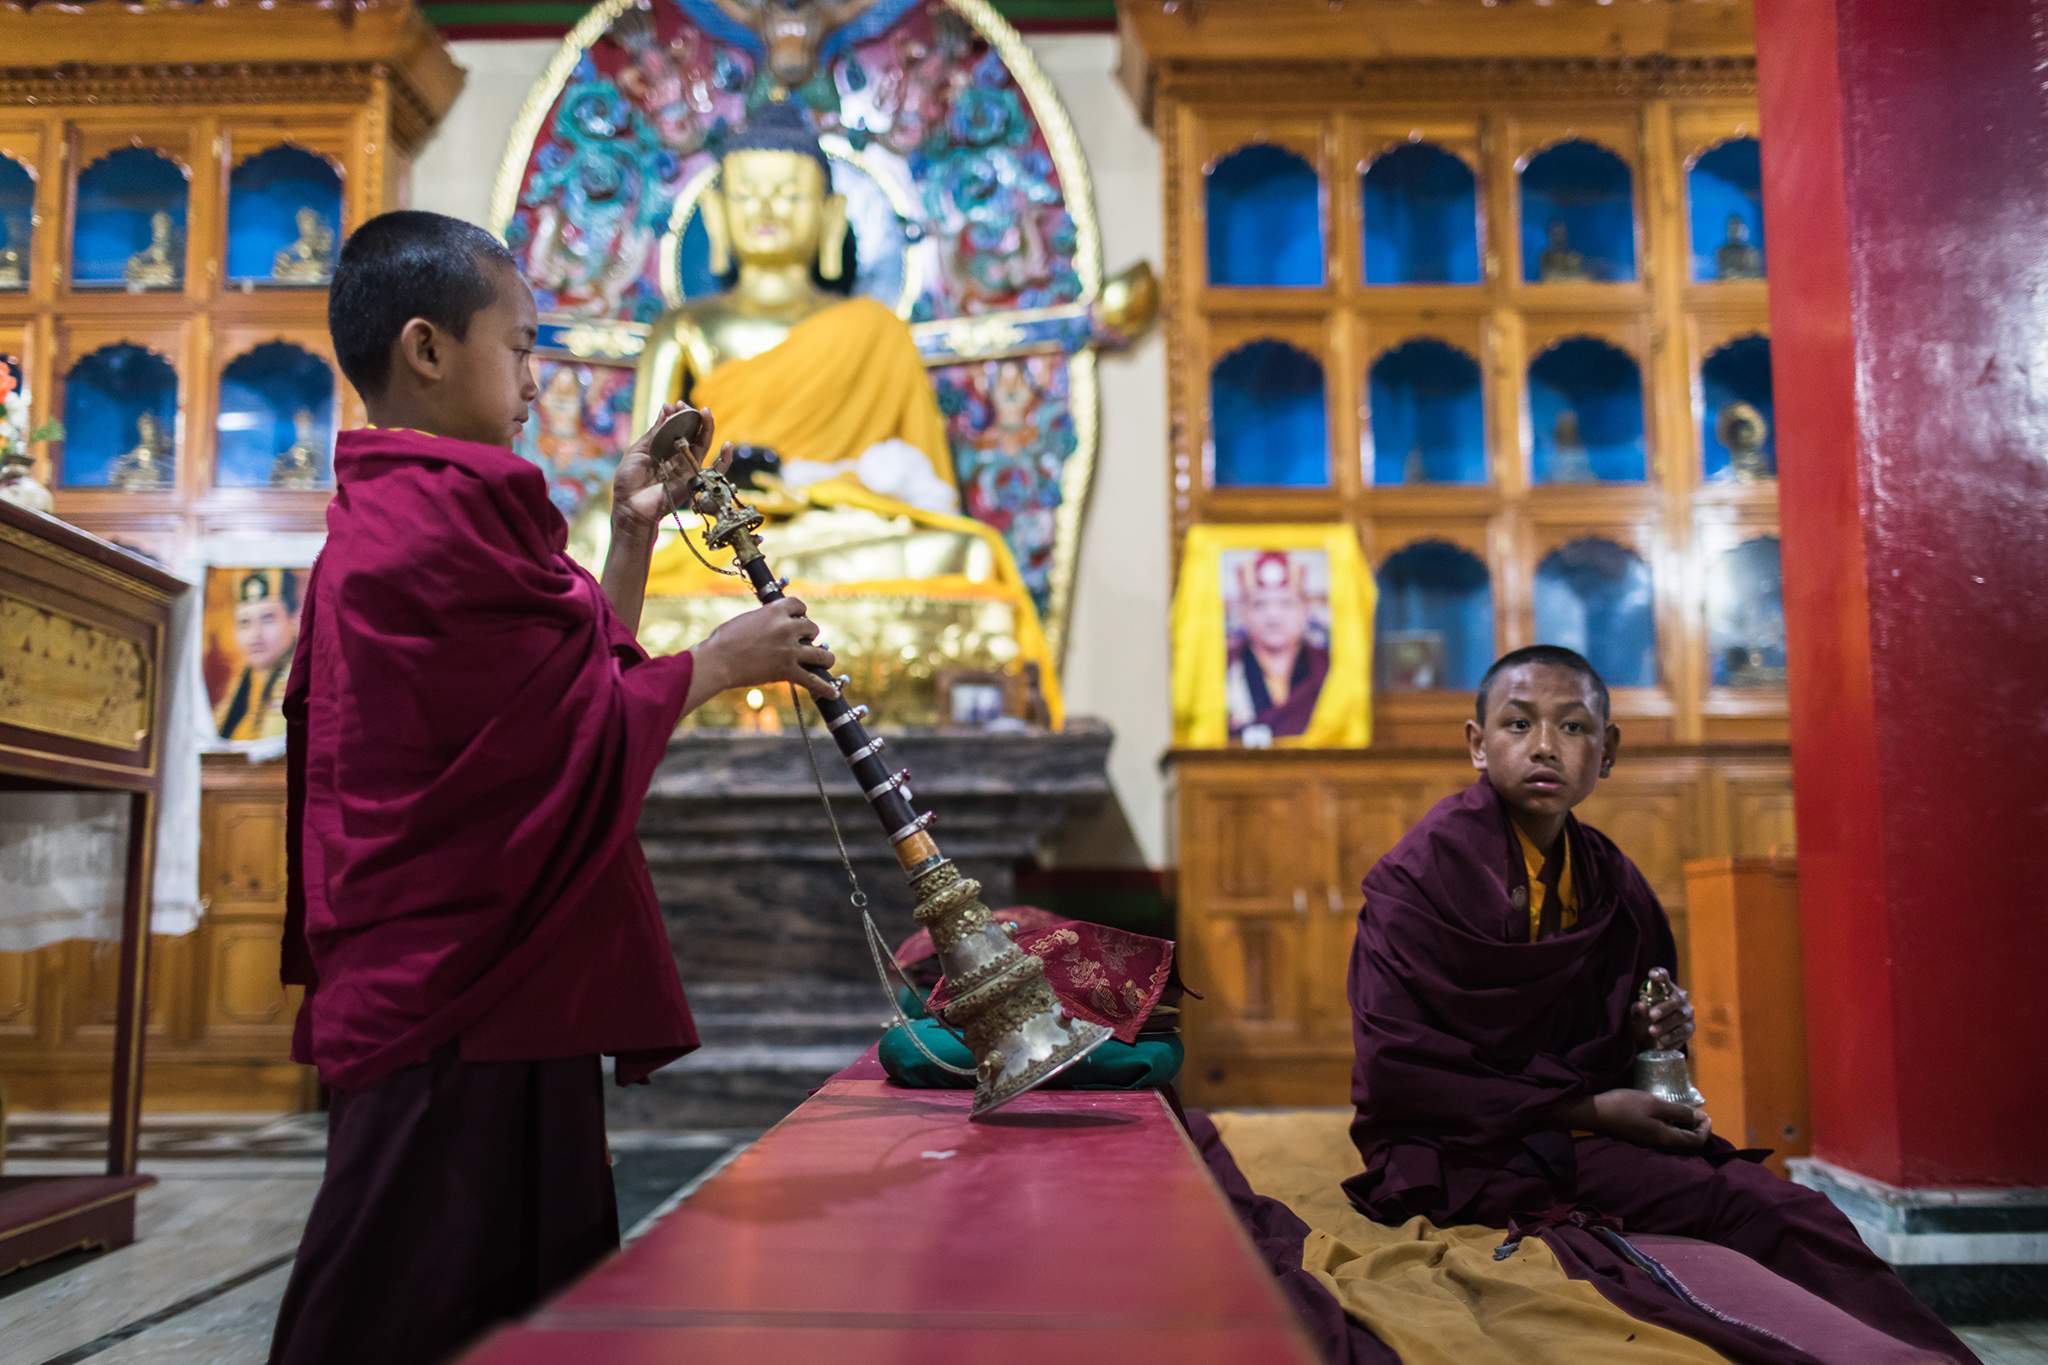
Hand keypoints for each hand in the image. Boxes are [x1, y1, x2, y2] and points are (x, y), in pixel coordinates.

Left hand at [613, 404, 729, 539]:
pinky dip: (725, 461)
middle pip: (691, 432)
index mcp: (663, 448)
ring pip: (703, 444)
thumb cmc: (629, 481)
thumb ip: (655, 432)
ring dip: (707, 427)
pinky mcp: (694, 479)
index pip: (675, 427)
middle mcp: (677, 456)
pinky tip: (728, 446)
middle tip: (685, 405)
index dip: (676, 415)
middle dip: (690, 417)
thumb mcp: (639, 450)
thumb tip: (666, 409)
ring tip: (706, 412)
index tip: (672, 405)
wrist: (631, 507)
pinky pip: (714, 470)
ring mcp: (687, 467)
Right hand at [688, 597, 838, 706]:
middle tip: (802, 643)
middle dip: (809, 635)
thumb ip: (765, 619)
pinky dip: (825, 688)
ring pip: (821, 654)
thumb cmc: (725, 639)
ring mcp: (790, 650)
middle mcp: (787, 627)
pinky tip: (833, 693)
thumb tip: (773, 623)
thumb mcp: (748, 619)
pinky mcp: (787, 671)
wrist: (718, 660)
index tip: (798, 618)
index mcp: (775, 610)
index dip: (801, 612)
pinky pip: (813, 681)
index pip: (799, 605)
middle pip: (812, 628)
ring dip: (824, 658)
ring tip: (824, 661)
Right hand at [1585, 1088, 1711, 1152]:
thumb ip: (1678, 1111)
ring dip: (1684, 1127)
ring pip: (1676, 1139)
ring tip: (1684, 1111)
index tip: (1706, 1113)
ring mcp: (1650, 1141)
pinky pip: (1665, 1134)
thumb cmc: (1627, 1106)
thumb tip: (1697, 1117)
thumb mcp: (1656, 1104)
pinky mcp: (1642, 1136)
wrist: (1597, 1113)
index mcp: (1666, 1138)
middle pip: (1687, 1143)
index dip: (1706, 1129)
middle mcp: (1661, 1144)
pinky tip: (1666, 1114)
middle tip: (1698, 1112)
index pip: (1696, 1141)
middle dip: (1697, 1128)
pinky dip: (1673, 1126)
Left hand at [1630, 967, 1693, 1051]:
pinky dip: (1672, 1037)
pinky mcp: (1690, 1029)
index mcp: (1665, 989)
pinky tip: (1661, 1042)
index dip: (1660, 974)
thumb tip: (1640, 1006)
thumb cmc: (1644, 1021)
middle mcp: (1680, 998)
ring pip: (1681, 1016)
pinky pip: (1683, 1032)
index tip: (1652, 976)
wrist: (1652, 1042)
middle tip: (1651, 1015)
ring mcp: (1687, 1014)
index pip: (1664, 977)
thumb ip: (1637, 1010)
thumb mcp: (1637, 1016)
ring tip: (1652, 1031)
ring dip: (1666, 1024)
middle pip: (1677, 999)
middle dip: (1664, 1008)